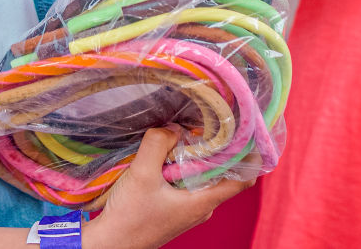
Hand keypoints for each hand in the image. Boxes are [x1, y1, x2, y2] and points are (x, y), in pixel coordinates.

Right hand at [82, 128, 253, 248]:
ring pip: (202, 177)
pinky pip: (186, 183)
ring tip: (181, 136)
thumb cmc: (128, 217)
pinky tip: (164, 156)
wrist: (109, 245)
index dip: (250, 157)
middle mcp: (201, 207)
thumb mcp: (142, 174)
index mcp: (203, 202)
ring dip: (195, 157)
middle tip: (207, 123)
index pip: (243, 180)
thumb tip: (173, 128)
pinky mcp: (174, 208)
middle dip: (217, 148)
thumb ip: (158, 145)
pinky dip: (181, 167)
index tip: (246, 133)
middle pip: (222, 173)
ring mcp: (188, 209)